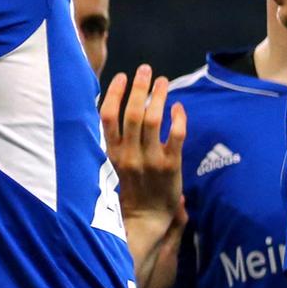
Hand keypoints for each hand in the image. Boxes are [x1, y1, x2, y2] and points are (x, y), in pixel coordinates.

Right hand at [101, 65, 185, 226]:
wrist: (146, 217)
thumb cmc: (129, 188)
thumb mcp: (111, 164)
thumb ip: (113, 140)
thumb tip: (112, 109)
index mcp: (111, 152)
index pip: (107, 116)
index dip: (115, 93)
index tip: (122, 77)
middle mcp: (129, 154)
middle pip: (133, 113)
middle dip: (139, 87)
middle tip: (146, 70)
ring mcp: (150, 159)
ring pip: (154, 119)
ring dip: (159, 96)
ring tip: (163, 82)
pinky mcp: (170, 165)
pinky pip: (176, 135)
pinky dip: (178, 118)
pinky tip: (178, 107)